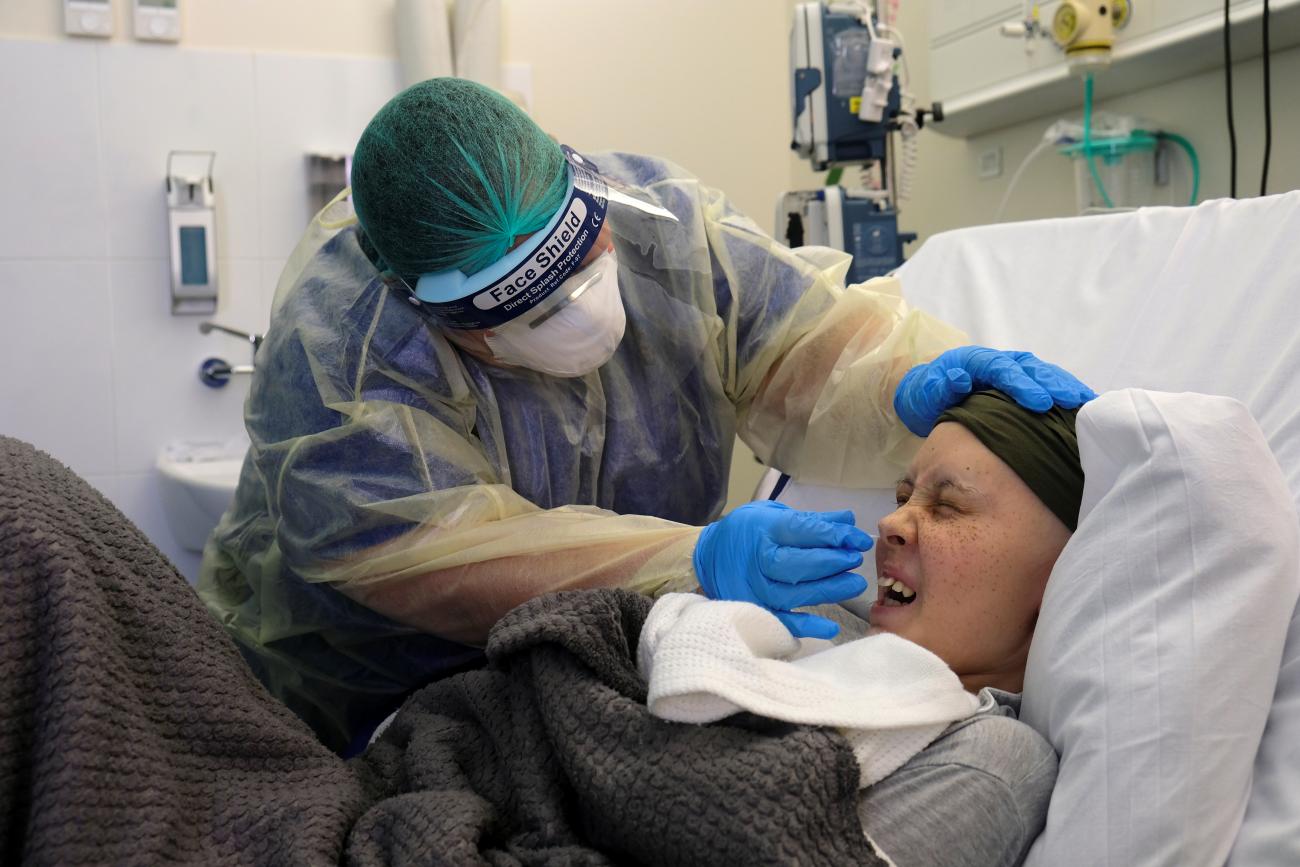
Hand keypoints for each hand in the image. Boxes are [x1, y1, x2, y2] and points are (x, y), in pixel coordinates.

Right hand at [693, 500, 870, 638]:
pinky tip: (830, 627)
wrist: (706, 557)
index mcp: (763, 529)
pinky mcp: (754, 610)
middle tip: (855, 560)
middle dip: (832, 562)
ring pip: (794, 593)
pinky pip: (781, 621)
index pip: (801, 531)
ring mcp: (754, 588)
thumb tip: (849, 520)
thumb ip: (811, 520)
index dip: (833, 535)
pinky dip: (806, 626)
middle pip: (797, 564)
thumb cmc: (747, 533)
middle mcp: (756, 560)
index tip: (858, 539)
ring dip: (828, 591)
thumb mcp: (773, 516)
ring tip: (854, 584)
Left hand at [894, 346, 1096, 436]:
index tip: (1040, 403)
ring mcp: (1014, 369)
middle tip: (1074, 401)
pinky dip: (1066, 391)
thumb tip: (958, 377)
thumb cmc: (930, 392)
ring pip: (1043, 373)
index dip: (1022, 385)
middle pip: (1030, 368)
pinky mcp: (1024, 380)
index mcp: (976, 361)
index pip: (1002, 370)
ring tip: (1088, 401)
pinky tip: (1085, 404)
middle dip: (1053, 384)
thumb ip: (941, 385)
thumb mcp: (928, 391)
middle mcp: (1000, 361)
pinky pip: (1047, 383)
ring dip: (1066, 385)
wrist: (931, 390)